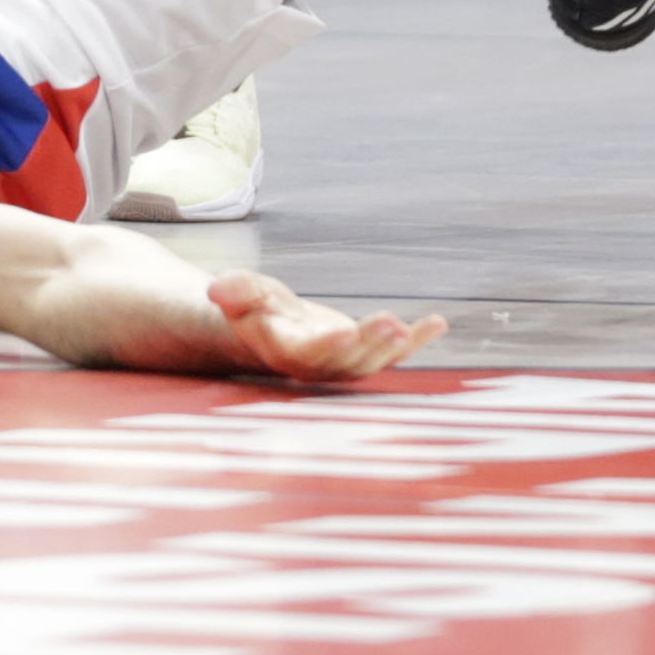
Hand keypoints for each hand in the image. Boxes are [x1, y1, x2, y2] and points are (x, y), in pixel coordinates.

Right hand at [200, 268, 445, 383]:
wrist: (271, 328)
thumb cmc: (255, 310)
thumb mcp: (241, 295)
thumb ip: (234, 292)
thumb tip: (216, 289)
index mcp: (285, 351)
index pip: (306, 353)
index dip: (326, 346)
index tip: (343, 331)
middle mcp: (318, 365)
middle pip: (345, 361)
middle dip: (368, 345)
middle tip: (390, 325)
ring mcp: (344, 362)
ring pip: (371, 361)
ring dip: (392, 347)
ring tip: (409, 327)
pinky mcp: (364, 354)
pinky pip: (394, 352)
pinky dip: (417, 340)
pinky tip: (437, 323)